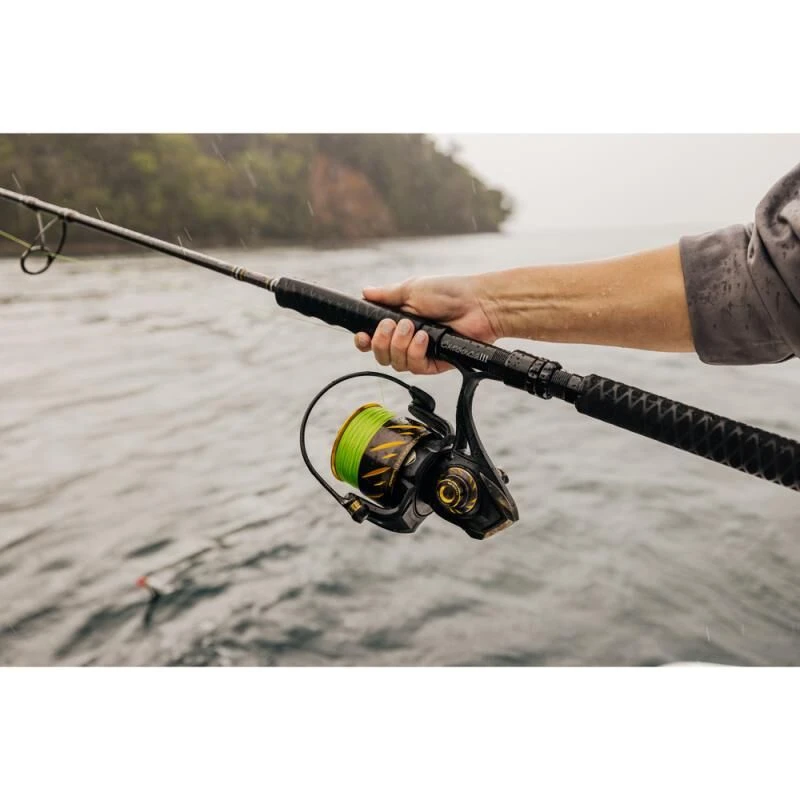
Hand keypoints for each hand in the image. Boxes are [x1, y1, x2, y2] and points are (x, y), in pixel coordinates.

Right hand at [354, 275, 501, 373]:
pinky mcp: (435, 363)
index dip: (364, 342)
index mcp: (398, 321)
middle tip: (392, 325)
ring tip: (414, 328)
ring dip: (400, 345)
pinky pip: (416, 367)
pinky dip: (416, 353)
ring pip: (396, 363)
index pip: (373, 339)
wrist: (477, 304)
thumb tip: (365, 292)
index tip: (363, 336)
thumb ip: (386, 295)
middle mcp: (407, 339)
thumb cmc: (449, 292)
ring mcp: (421, 352)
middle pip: (381, 355)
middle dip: (382, 342)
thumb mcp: (412, 289)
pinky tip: (424, 338)